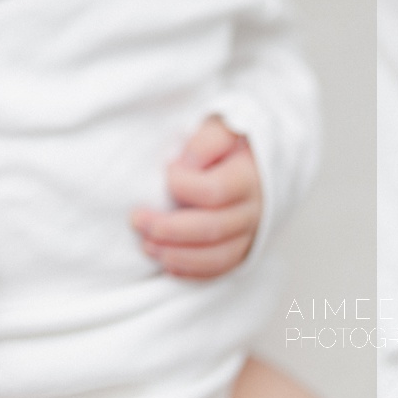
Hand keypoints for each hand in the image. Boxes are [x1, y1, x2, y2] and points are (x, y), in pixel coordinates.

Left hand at [132, 115, 261, 277]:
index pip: (214, 191)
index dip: (182, 186)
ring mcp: (251, 233)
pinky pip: (219, 270)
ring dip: (176, 255)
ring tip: (146, 245)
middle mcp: (254, 209)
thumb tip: (185, 164)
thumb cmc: (233, 142)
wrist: (261, 160)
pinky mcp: (244, 250)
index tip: (166, 172)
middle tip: (137, 218)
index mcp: (250, 176)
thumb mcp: (224, 125)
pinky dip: (191, 272)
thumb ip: (207, 140)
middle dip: (167, 228)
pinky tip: (166, 263)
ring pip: (215, 256)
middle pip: (211, 228)